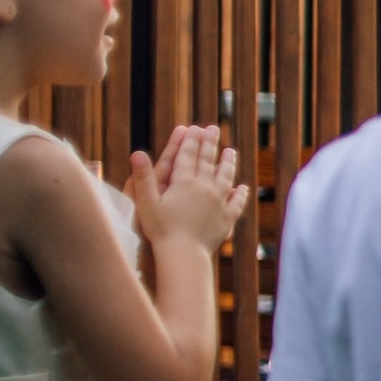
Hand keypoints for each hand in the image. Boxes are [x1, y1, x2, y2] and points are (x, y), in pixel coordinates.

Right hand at [128, 126, 248, 254]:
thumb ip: (143, 177)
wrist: (183, 254)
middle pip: (208, 161)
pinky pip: (236, 203)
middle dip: (210, 144)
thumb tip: (137, 152)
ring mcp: (219, 202)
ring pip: (226, 177)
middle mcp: (205, 188)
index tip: (194, 127)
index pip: (188, 156)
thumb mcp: (146, 202)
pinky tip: (243, 188)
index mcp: (185, 182)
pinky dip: (240, 194)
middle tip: (213, 129)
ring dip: (228, 163)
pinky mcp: (227, 218)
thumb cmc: (160, 230)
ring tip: (231, 151)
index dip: (190, 140)